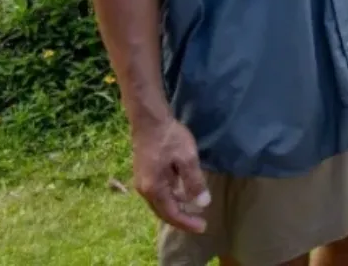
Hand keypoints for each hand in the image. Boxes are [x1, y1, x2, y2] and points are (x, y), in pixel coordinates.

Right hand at [131, 116, 208, 234]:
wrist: (150, 121)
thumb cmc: (169, 138)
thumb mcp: (187, 158)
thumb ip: (194, 182)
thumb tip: (202, 204)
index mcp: (154, 189)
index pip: (171, 214)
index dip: (187, 223)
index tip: (203, 227)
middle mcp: (145, 190)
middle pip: (163, 212)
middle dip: (181, 220)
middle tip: (199, 223)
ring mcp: (143, 182)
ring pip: (160, 203)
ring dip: (176, 210)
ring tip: (193, 212)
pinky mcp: (145, 174)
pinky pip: (159, 194)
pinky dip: (171, 199)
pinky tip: (183, 195)